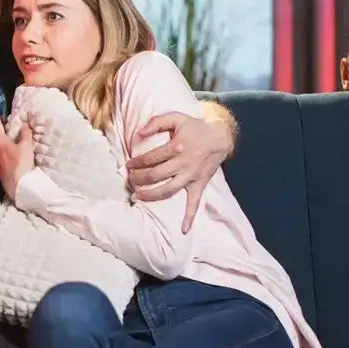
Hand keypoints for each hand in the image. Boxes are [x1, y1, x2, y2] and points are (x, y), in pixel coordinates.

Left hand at [0, 108, 33, 201]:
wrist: (18, 186)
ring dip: (5, 145)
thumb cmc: (21, 164)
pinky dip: (7, 155)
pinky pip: (2, 159)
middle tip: (9, 129)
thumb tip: (24, 126)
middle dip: (2, 133)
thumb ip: (26, 133)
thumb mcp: (26, 146)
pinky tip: (14, 158)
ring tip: (14, 144)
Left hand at [126, 112, 231, 232]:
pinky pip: (195, 203)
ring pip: (168, 190)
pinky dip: (190, 217)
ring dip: (151, 196)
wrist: (220, 137)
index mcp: (176, 147)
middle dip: (139, 179)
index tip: (128, 166)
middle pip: (155, 176)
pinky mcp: (199, 185)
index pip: (150, 158)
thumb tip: (138, 133)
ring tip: (137, 196)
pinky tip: (183, 230)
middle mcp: (184, 163)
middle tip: (130, 180)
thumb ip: (156, 122)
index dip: (136, 163)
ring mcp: (192, 176)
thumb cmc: (195, 127)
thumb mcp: (176, 118)